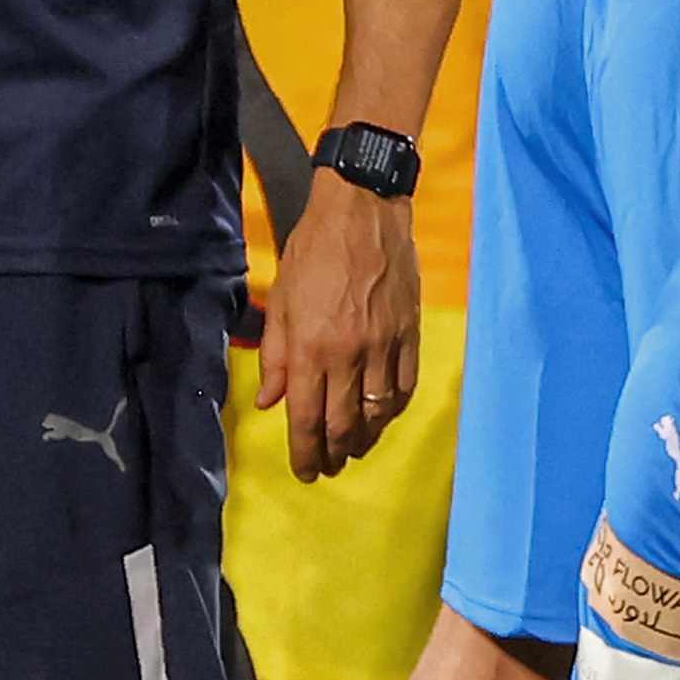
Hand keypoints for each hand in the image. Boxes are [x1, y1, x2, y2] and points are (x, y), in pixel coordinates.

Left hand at [261, 156, 420, 481]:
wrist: (363, 209)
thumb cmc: (314, 249)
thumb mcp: (281, 299)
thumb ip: (275, 355)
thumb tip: (270, 401)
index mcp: (310, 347)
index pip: (306, 418)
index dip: (304, 452)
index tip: (304, 471)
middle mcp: (348, 354)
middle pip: (344, 425)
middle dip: (333, 454)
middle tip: (328, 467)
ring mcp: (384, 346)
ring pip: (378, 413)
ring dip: (365, 439)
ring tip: (354, 449)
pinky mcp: (410, 334)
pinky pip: (405, 387)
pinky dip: (393, 411)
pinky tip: (383, 416)